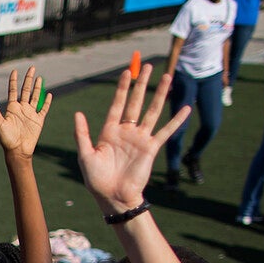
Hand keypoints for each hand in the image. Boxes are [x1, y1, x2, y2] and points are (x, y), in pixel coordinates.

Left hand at [0, 67, 51, 157]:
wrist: (18, 150)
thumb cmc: (6, 139)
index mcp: (12, 108)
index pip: (13, 91)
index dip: (14, 81)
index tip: (15, 71)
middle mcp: (22, 108)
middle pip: (26, 90)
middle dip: (28, 79)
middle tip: (32, 67)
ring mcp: (31, 113)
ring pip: (35, 97)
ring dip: (37, 87)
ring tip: (40, 77)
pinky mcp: (39, 120)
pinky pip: (44, 108)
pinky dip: (46, 102)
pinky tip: (49, 94)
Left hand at [73, 66, 187, 211]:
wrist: (113, 197)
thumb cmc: (96, 179)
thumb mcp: (85, 155)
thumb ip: (82, 134)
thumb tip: (78, 113)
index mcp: (109, 131)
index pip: (117, 104)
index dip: (122, 89)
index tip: (126, 72)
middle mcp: (126, 131)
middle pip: (136, 102)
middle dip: (141, 84)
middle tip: (147, 66)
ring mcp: (139, 138)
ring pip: (152, 111)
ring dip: (159, 94)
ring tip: (167, 77)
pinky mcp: (151, 148)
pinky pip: (165, 131)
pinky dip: (176, 120)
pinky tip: (185, 108)